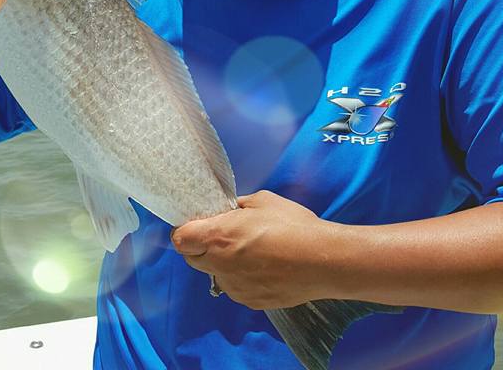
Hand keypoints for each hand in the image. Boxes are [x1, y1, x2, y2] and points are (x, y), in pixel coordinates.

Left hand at [171, 190, 340, 308]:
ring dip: (222, 263)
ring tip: (250, 250)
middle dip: (201, 246)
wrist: (322, 261)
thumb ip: (238, 207)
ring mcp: (235, 288)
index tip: (198, 223)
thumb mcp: (262, 201)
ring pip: (215, 274)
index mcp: (218, 237)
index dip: (186, 230)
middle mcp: (220, 266)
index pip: (180, 239)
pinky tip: (263, 266)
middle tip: (222, 233)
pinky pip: (235, 287)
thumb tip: (229, 210)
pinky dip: (241, 276)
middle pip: (192, 259)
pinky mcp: (250, 301)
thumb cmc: (292, 225)